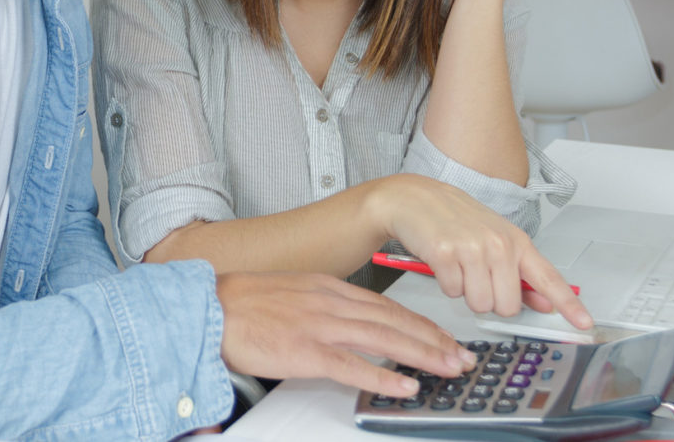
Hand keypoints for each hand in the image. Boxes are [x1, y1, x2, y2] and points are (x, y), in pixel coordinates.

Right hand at [216, 271, 478, 397]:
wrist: (211, 306)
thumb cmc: (247, 302)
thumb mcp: (295, 292)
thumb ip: (326, 304)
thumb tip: (352, 323)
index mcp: (330, 287)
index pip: (387, 306)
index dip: (420, 323)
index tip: (444, 337)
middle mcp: (331, 302)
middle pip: (394, 321)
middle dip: (433, 340)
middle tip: (462, 357)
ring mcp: (319, 325)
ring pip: (383, 339)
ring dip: (421, 355)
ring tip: (448, 369)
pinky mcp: (304, 350)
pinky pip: (351, 366)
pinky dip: (382, 376)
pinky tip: (404, 386)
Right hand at [377, 175, 592, 329]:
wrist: (414, 198)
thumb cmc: (454, 218)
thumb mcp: (494, 239)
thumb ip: (520, 274)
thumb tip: (544, 304)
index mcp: (516, 241)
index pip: (548, 278)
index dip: (568, 304)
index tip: (586, 324)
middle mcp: (498, 244)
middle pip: (506, 306)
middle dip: (489, 300)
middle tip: (476, 276)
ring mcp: (471, 248)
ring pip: (479, 304)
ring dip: (465, 292)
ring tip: (458, 266)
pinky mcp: (444, 254)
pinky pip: (452, 292)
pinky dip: (445, 283)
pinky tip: (442, 261)